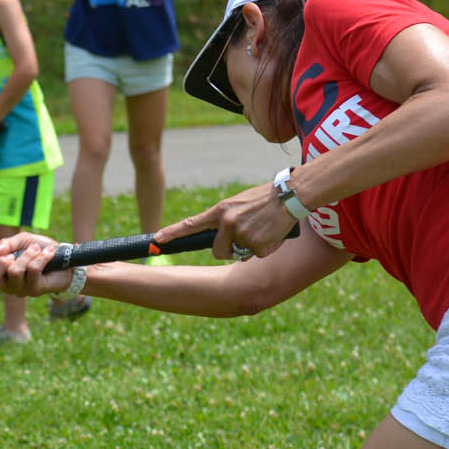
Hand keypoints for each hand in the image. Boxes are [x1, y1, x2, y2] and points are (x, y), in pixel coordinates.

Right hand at [0, 231, 69, 296]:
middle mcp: (8, 286)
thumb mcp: (22, 241)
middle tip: (14, 255)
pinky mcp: (36, 289)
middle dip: (1, 263)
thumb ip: (7, 244)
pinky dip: (41, 257)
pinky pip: (33, 270)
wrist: (64, 257)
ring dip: (28, 255)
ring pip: (15, 271)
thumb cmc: (40, 250)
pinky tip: (49, 254)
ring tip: (38, 250)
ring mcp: (22, 290)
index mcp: (2, 275)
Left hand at [156, 178, 296, 261]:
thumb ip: (227, 219)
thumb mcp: (239, 203)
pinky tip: (274, 233)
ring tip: (263, 229)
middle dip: (230, 250)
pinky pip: (259, 255)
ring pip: (240, 254)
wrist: (291, 193)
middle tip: (246, 237)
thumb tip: (223, 243)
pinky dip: (268, 248)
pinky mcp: (256, 243)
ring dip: (251, 248)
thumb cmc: (266, 198)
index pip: (191, 224)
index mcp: (220, 211)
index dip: (173, 233)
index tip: (156, 239)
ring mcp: (241, 233)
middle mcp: (226, 222)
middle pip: (219, 251)